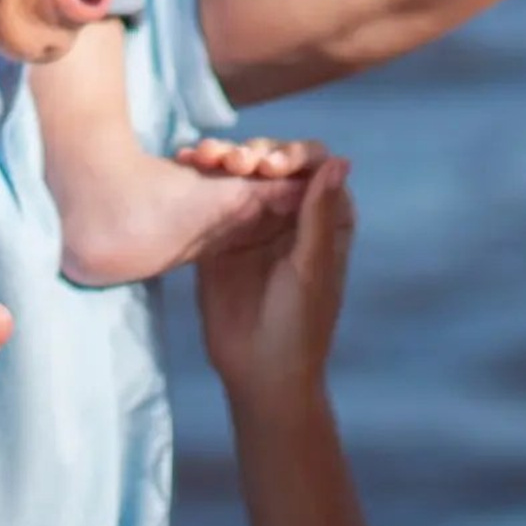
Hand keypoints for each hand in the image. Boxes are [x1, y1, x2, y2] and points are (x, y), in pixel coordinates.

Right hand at [197, 157, 354, 405]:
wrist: (257, 372)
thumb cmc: (299, 325)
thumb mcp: (311, 269)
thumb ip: (319, 215)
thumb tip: (339, 159)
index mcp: (322, 218)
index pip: (313, 166)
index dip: (294, 155)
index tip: (271, 168)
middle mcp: (288, 211)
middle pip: (273, 160)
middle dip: (254, 152)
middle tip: (234, 164)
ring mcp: (251, 220)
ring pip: (239, 171)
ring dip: (224, 156)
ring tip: (205, 156)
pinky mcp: (218, 232)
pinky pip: (210, 195)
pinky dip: (199, 174)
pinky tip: (186, 161)